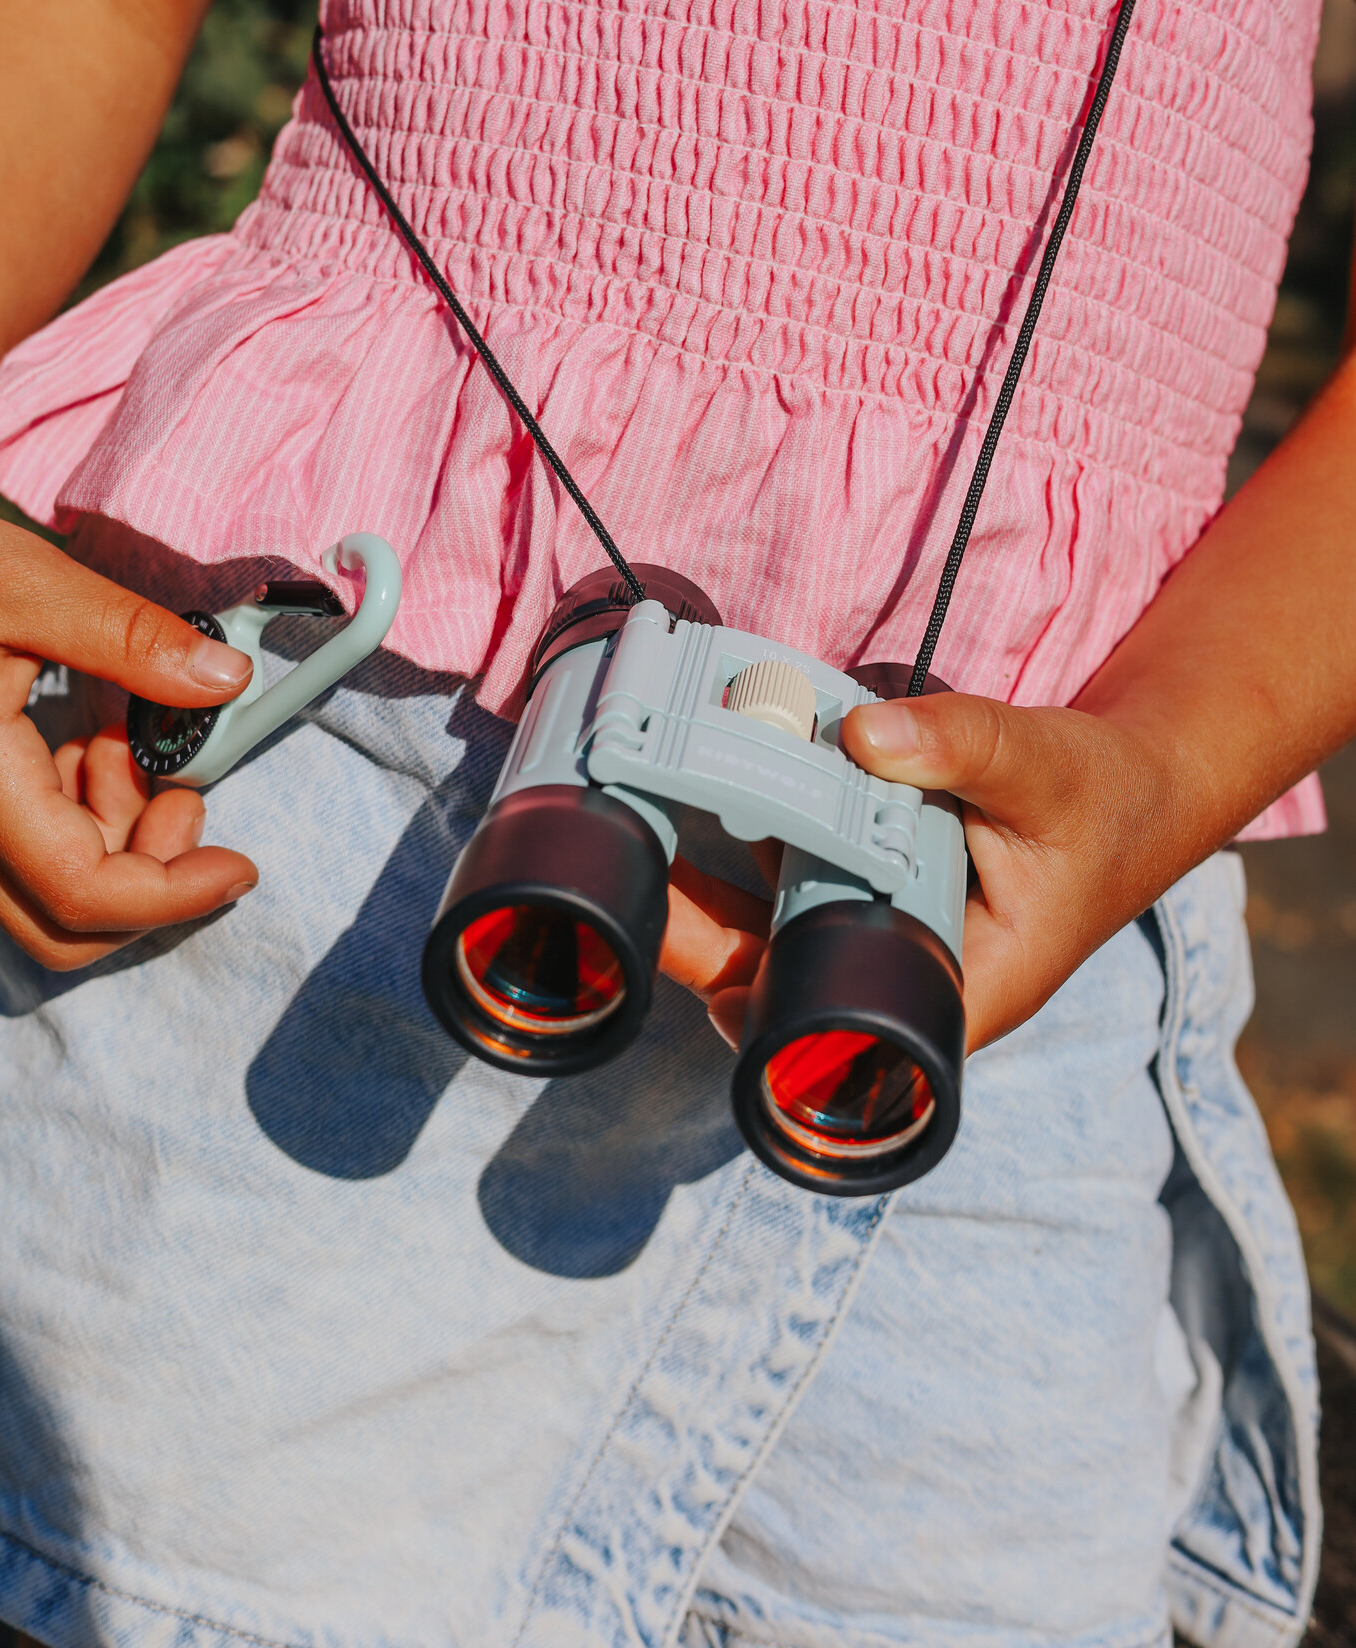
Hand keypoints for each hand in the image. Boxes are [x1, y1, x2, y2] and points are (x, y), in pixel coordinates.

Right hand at [0, 517, 258, 968]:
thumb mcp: (20, 583)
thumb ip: (125, 635)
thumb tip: (224, 678)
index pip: (80, 890)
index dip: (174, 895)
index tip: (242, 865)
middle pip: (65, 919)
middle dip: (150, 871)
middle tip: (182, 788)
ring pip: (48, 894)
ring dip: (117, 839)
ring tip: (119, 743)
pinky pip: (28, 854)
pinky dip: (81, 818)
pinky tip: (86, 746)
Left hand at [657, 690, 1186, 1055]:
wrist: (1137, 788)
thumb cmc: (1107, 801)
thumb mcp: (1046, 767)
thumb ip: (962, 747)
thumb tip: (865, 733)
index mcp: (962, 988)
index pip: (848, 1036)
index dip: (768, 1021)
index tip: (704, 983)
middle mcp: (911, 977)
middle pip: (786, 982)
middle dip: (705, 943)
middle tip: (630, 892)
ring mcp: (884, 932)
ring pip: (776, 930)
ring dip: (711, 895)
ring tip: (632, 843)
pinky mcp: (871, 885)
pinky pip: (794, 878)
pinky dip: (753, 842)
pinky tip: (697, 797)